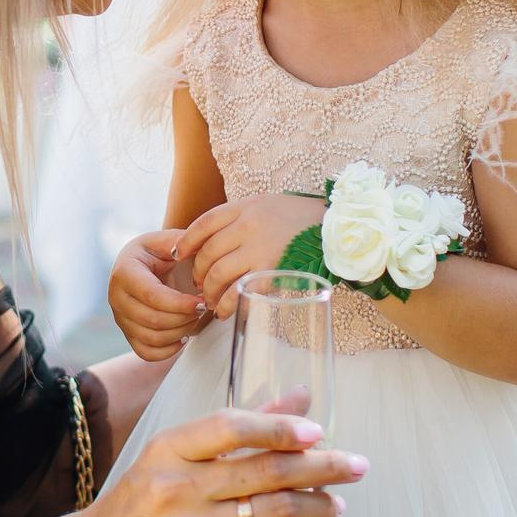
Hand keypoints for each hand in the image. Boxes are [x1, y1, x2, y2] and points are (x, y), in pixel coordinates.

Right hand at [32, 405, 365, 516]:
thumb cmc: (138, 505)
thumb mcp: (173, 456)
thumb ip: (237, 429)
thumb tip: (298, 399)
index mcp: (168, 449)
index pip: (232, 427)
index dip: (280, 426)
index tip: (317, 430)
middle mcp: (180, 487)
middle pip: (265, 470)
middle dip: (321, 466)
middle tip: (355, 465)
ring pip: (273, 510)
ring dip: (316, 504)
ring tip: (337, 503)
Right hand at [108, 231, 205, 362]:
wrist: (148, 264)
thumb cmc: (161, 251)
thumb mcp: (168, 240)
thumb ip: (180, 242)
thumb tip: (187, 251)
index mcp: (125, 270)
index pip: (151, 295)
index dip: (180, 303)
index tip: (202, 301)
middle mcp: (116, 296)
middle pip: (152, 320)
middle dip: (184, 318)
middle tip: (203, 308)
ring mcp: (120, 317)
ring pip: (151, 338)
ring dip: (180, 332)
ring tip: (195, 318)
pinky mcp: (127, 333)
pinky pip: (146, 352)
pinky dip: (168, 351)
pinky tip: (184, 336)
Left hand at [176, 193, 322, 318]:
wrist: (336, 228)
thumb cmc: (300, 218)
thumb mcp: (266, 205)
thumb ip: (240, 218)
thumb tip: (212, 241)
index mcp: (245, 206)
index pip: (204, 223)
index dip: (188, 241)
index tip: (180, 255)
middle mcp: (248, 225)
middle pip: (208, 252)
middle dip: (199, 273)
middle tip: (200, 285)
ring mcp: (259, 247)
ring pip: (219, 273)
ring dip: (210, 291)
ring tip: (211, 301)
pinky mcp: (272, 270)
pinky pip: (240, 290)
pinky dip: (228, 304)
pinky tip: (226, 311)